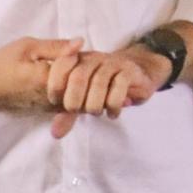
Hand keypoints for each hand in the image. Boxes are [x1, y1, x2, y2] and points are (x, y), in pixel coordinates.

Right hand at [0, 36, 83, 110]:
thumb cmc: (3, 63)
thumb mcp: (28, 46)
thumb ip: (56, 46)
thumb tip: (81, 42)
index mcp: (46, 82)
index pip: (79, 69)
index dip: (82, 56)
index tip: (77, 46)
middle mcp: (51, 100)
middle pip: (84, 86)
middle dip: (86, 70)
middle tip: (83, 56)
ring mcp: (51, 109)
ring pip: (80, 97)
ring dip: (82, 81)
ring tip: (76, 65)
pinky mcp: (49, 113)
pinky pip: (71, 103)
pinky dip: (75, 90)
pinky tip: (69, 77)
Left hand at [48, 45, 166, 136]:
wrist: (137, 75)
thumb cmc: (105, 87)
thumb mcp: (84, 98)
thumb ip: (68, 113)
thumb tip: (55, 133)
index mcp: (78, 60)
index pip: (61, 65)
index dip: (55, 86)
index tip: (55, 101)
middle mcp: (94, 58)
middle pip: (78, 76)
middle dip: (74, 100)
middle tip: (76, 111)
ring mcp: (113, 63)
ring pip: (99, 83)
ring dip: (94, 105)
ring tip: (96, 113)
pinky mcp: (130, 71)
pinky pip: (119, 87)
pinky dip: (113, 105)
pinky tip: (113, 113)